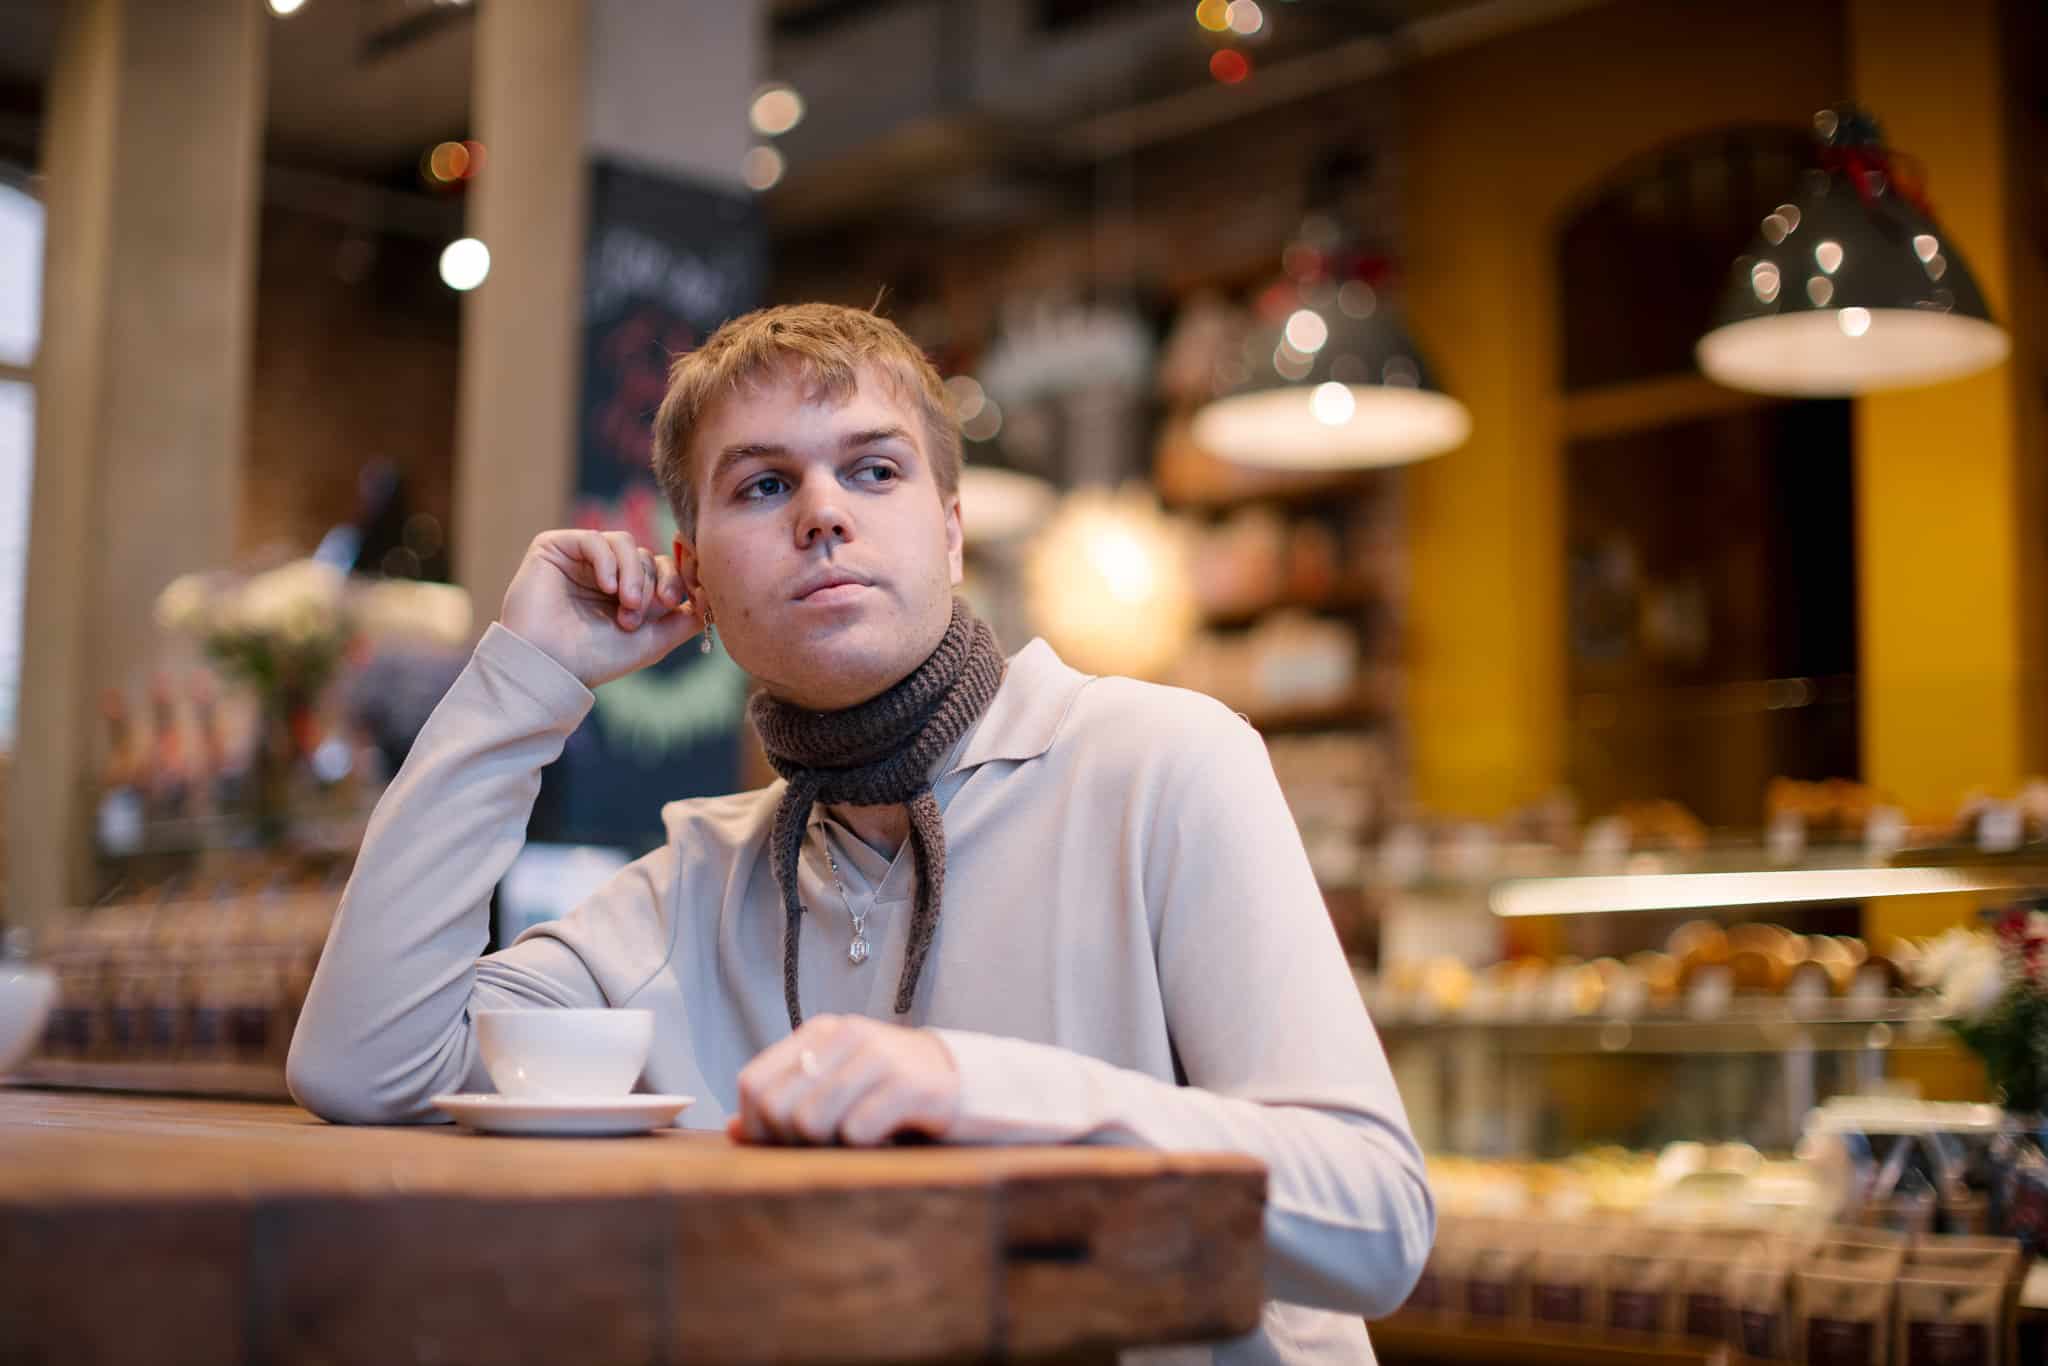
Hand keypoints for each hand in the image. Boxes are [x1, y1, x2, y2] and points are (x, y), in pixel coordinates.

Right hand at [499, 530, 701, 688]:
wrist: (550, 667)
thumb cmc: (597, 658)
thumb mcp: (655, 641)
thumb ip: (687, 619)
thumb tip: (713, 596)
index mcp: (628, 590)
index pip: (665, 567)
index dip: (679, 576)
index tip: (680, 599)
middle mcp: (606, 571)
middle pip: (649, 556)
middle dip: (651, 586)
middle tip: (638, 615)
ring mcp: (580, 558)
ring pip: (626, 544)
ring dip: (634, 575)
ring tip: (625, 606)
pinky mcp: (555, 547)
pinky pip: (595, 539)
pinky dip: (607, 561)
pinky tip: (607, 587)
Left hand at [728, 1015, 960, 1146]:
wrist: (960, 1078)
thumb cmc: (885, 1088)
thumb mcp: (833, 1083)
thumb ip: (785, 1100)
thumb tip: (734, 1130)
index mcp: (816, 1032)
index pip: (753, 1083)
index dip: (756, 1125)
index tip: (781, 1143)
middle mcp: (843, 1034)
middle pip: (778, 1107)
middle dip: (792, 1142)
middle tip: (823, 1147)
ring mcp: (877, 1056)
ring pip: (812, 1121)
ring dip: (828, 1146)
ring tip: (852, 1142)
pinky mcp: (909, 1084)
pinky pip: (857, 1131)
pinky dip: (863, 1148)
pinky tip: (881, 1140)